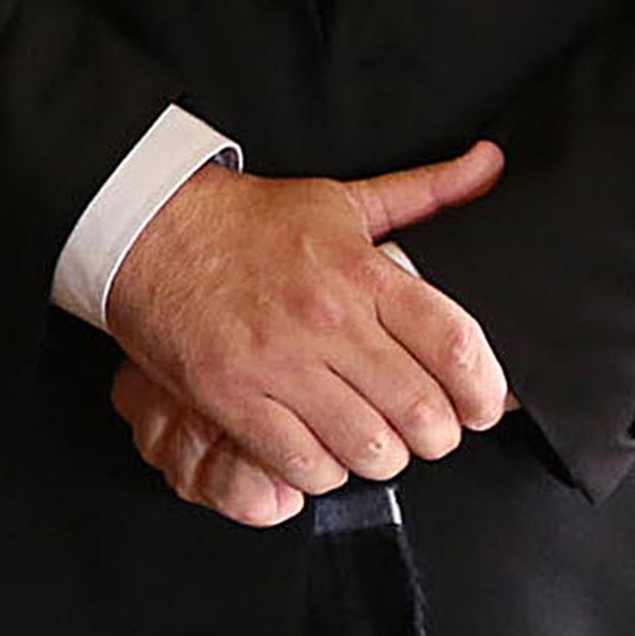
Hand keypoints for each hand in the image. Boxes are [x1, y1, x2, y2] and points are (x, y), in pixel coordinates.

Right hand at [107, 143, 510, 497]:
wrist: (143, 228)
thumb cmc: (244, 221)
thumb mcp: (341, 200)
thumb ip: (424, 191)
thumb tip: (491, 165)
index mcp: (360, 273)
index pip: (458, 348)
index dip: (487, 393)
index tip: (482, 406)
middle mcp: (324, 319)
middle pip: (422, 413)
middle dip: (435, 435)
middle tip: (422, 428)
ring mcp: (274, 361)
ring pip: (368, 449)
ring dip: (378, 456)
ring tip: (367, 439)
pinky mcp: (228, 394)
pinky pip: (302, 463)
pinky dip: (320, 470)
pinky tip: (315, 448)